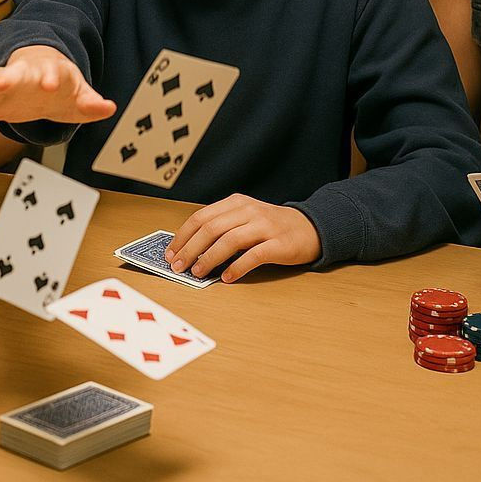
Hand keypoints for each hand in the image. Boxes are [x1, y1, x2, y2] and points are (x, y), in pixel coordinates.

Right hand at [0, 46, 115, 142]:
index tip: (52, 85)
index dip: (52, 78)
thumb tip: (108, 107)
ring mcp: (4, 90)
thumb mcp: (80, 92)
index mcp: (48, 72)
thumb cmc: (62, 83)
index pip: (51, 73)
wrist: (42, 74)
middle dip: (4, 77)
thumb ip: (91, 102)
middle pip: (12, 74)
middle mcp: (22, 77)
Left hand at [165, 194, 321, 282]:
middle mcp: (248, 211)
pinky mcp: (279, 244)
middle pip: (211, 228)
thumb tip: (190, 249)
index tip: (170, 253)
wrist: (310, 227)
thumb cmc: (271, 227)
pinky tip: (227, 278)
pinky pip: (254, 255)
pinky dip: (238, 267)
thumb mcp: (244, 218)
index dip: (183, 236)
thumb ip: (222, 227)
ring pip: (229, 240)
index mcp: (236, 203)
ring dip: (209, 258)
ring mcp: (264, 226)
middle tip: (178, 266)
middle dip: (190, 249)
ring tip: (198, 272)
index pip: (201, 217)